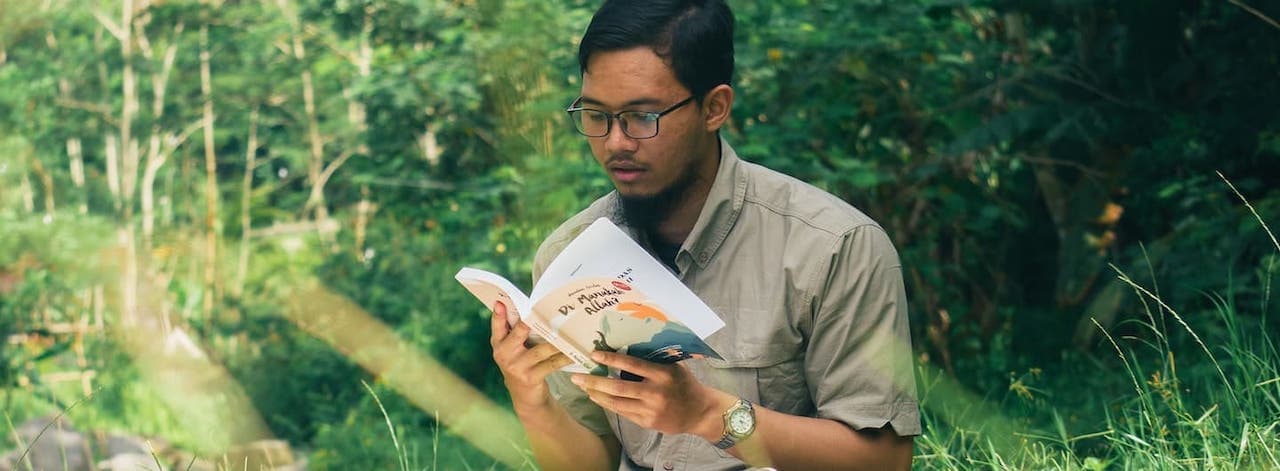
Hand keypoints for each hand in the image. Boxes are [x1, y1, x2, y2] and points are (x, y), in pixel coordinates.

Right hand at [489, 301, 574, 415]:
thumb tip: (529, 305)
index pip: (497, 325)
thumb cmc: (521, 363)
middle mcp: (505, 354)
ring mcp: (517, 367)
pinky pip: (551, 364)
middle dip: (533, 321)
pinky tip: (574, 353)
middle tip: (545, 311)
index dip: (498, 314)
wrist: (525, 396)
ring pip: (541, 349)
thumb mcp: (512, 348)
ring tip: (569, 332)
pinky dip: (564, 358)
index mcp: (498, 343)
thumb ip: (514, 330)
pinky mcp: (531, 377)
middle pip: (520, 332)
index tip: (500, 302)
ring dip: (557, 341)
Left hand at [571, 351, 736, 439]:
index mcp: (663, 374)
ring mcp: (650, 410)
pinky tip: (597, 397)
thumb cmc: (684, 383)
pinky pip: (622, 412)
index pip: (632, 365)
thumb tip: (623, 349)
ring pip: (616, 403)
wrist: (700, 412)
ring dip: (596, 394)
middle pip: (618, 387)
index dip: (611, 360)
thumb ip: (652, 361)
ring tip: (582, 386)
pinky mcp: (647, 422)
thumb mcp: (673, 367)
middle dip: (594, 381)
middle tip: (575, 376)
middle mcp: (655, 393)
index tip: (593, 354)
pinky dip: (607, 404)